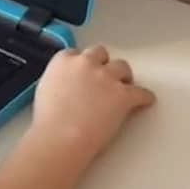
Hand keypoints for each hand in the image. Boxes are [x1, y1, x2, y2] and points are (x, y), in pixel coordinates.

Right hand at [0, 46, 153, 188]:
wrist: (61, 136)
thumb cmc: (49, 119)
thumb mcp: (44, 88)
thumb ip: (59, 77)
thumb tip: (67, 83)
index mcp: (63, 60)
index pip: (77, 53)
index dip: (82, 64)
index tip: (84, 71)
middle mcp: (86, 63)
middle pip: (101, 53)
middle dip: (103, 64)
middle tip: (104, 77)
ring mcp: (106, 77)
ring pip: (122, 66)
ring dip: (122, 76)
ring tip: (123, 87)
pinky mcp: (123, 94)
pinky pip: (141, 92)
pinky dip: (143, 97)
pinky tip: (144, 100)